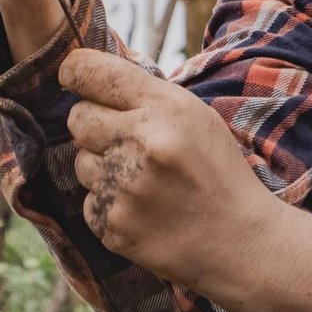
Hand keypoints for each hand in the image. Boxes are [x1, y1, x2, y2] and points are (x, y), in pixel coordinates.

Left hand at [60, 50, 279, 290]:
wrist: (238, 239)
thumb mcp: (196, 116)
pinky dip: (108, 201)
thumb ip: (146, 93)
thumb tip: (90, 72)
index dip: (75, 71)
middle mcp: (141, 143)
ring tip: (143, 179)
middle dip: (93, 123)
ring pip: (80, 161)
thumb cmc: (216, 170)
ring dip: (102, 166)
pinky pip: (88, 200)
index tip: (73, 76)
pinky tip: (143, 206)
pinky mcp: (112, 225)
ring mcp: (124, 187)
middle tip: (125, 138)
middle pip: (78, 117)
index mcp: (165, 108)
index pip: (91, 72)